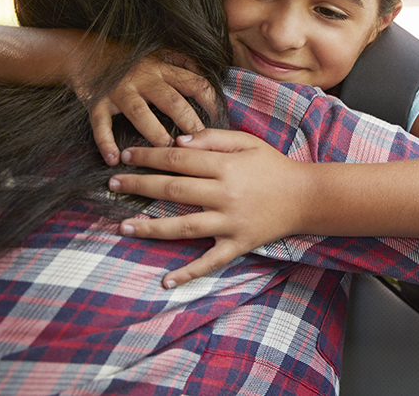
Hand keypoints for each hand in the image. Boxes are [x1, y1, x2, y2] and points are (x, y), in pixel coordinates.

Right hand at [88, 56, 217, 164]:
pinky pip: (101, 124)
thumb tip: (210, 72)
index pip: (194, 83)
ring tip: (165, 151)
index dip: (210, 101)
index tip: (219, 119)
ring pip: (140, 113)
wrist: (85, 52)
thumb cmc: (128, 58)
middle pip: (172, 101)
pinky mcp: (97, 102)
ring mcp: (120, 91)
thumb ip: (183, 62)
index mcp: (162, 69)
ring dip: (153, 133)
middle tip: (199, 144)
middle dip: (188, 122)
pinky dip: (105, 142)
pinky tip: (113, 158)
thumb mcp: (158, 53)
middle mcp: (143, 79)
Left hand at [108, 129, 311, 287]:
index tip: (125, 156)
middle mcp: (225, 194)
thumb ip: (212, 139)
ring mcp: (230, 222)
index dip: (149, 156)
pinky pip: (210, 261)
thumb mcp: (247, 142)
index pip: (178, 159)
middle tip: (112, 185)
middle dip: (139, 186)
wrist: (306, 197)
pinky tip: (165, 281)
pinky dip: (188, 273)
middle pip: (173, 189)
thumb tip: (177, 142)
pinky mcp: (238, 244)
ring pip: (183, 226)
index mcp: (226, 166)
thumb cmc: (273, 165)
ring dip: (150, 228)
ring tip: (122, 226)